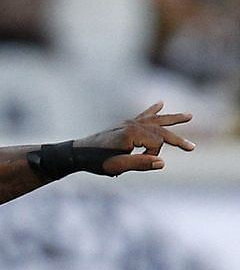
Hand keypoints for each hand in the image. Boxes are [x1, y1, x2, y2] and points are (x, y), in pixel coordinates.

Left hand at [79, 103, 194, 173]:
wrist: (76, 153)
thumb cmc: (95, 161)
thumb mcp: (117, 166)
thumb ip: (140, 164)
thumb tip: (163, 163)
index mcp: (132, 133)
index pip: (156, 143)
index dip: (152, 156)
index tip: (141, 163)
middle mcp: (132, 125)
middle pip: (161, 130)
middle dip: (177, 140)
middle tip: (192, 148)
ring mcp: (129, 123)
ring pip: (156, 120)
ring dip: (173, 119)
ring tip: (190, 116)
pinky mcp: (124, 125)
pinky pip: (142, 116)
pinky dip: (152, 110)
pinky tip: (160, 103)